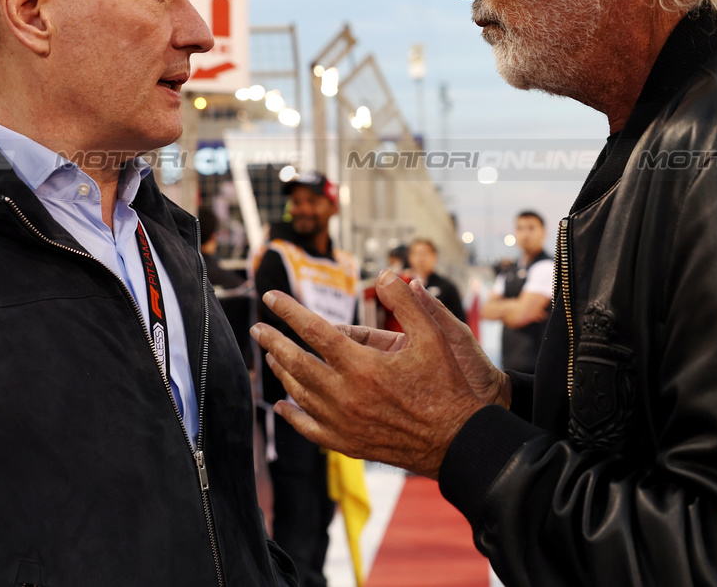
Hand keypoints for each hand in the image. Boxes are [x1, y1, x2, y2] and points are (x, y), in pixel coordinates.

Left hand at [251, 271, 498, 478]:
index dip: (289, 311)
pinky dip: (292, 415)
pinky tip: (282, 405)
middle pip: (296, 363)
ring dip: (282, 373)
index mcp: (363, 366)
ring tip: (272, 357)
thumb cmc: (448, 386)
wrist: (458, 441)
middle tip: (258, 328)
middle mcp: (346, 396)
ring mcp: (344, 423)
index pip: (314, 331)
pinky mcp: (348, 443)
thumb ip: (406, 303)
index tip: (270, 297)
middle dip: (273, 342)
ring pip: (299, 394)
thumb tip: (384, 274)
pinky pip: (309, 429)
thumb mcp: (435, 336)